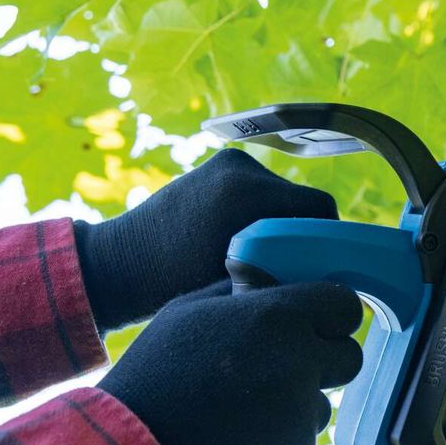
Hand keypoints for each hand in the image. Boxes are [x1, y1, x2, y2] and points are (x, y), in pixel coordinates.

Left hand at [75, 148, 337, 331]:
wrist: (118, 263)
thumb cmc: (171, 281)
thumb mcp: (236, 278)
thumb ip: (281, 267)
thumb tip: (321, 272)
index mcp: (246, 191)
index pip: (318, 206)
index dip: (327, 238)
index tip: (321, 266)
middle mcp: (240, 167)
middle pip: (300, 201)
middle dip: (300, 233)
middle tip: (290, 268)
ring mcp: (227, 163)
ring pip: (280, 197)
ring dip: (279, 224)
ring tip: (260, 256)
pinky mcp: (218, 166)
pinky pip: (259, 191)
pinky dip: (260, 214)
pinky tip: (242, 240)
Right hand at [99, 281, 363, 444]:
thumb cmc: (153, 377)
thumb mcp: (187, 312)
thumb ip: (240, 293)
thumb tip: (271, 282)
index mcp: (276, 317)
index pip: (345, 305)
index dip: (332, 317)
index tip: (318, 327)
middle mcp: (299, 363)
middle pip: (350, 358)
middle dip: (323, 364)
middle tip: (280, 374)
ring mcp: (301, 415)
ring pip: (321, 406)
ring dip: (293, 411)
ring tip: (238, 418)